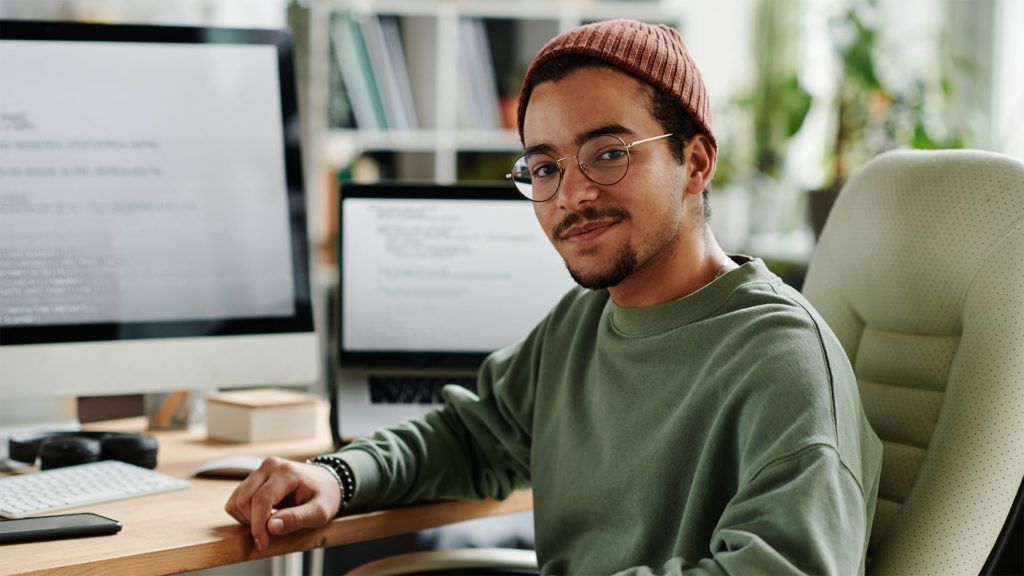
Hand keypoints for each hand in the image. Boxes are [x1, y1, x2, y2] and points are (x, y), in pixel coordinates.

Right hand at [224, 456, 341, 551]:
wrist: (326, 481)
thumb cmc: (325, 496)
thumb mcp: (320, 511)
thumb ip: (297, 519)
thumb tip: (271, 527)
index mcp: (287, 472)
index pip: (261, 500)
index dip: (258, 526)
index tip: (262, 544)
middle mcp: (269, 466)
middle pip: (244, 501)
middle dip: (253, 523)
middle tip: (271, 533)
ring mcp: (259, 471)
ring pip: (237, 500)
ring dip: (247, 519)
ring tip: (269, 524)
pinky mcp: (253, 478)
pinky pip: (236, 500)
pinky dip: (244, 514)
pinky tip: (262, 516)